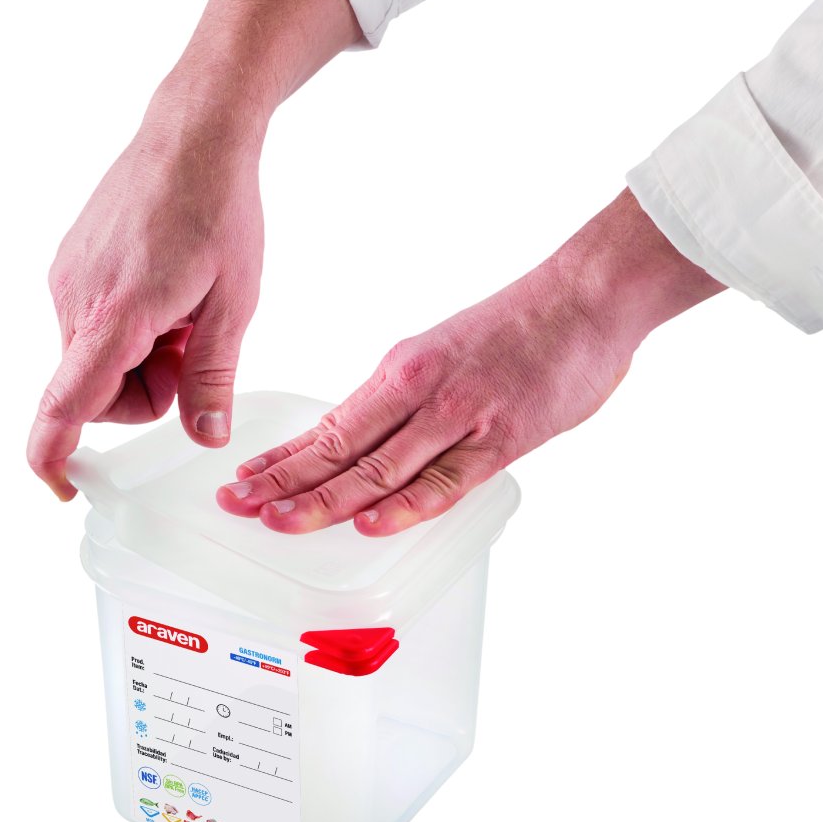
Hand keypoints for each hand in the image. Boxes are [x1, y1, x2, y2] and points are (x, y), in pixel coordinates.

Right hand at [28, 0, 360, 499]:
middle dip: (148, 392)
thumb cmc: (219, 211)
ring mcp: (68, 279)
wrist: (192, 137)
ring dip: (142, 359)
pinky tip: (166, 293)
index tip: (61, 485)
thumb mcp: (233, 306)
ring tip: (184, 312)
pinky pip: (96, 327)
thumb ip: (213, 378)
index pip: (68, 403)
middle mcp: (76, 300)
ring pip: (97, 361)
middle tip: (193, 348)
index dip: (56, 453)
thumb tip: (205, 436)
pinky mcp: (72, 265)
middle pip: (97, 392)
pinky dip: (130, 330)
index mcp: (117, 316)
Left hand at [217, 189, 724, 534]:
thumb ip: (413, 402)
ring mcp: (459, 417)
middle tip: (237, 505)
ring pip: (379, 468)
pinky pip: (446, 481)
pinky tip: (369, 524)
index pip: (329, 426)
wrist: (586, 297)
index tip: (245, 478)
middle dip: (282, 481)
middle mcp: (418, 393)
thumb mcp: (446, 354)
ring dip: (324, 498)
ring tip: (278, 521)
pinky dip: (405, 505)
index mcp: (402, 372)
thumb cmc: (521, 326)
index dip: (283, 457)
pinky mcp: (502, 439)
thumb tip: (377, 442)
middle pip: (339, 449)